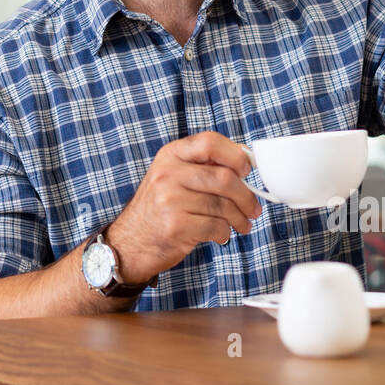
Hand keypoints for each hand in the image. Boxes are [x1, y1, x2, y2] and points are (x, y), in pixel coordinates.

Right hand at [105, 132, 261, 283]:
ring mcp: (170, 199)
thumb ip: (203, 165)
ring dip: (240, 218)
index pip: (210, 142)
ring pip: (223, 205)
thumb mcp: (173, 176)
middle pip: (224, 177)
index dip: (235, 155)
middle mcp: (168, 173)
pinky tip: (221, 234)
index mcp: (170, 155)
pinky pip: (216, 226)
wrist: (130, 242)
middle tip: (254, 208)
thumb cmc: (159, 209)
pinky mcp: (175, 225)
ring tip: (242, 224)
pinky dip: (225, 233)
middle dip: (246, 196)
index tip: (246, 170)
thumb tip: (245, 160)